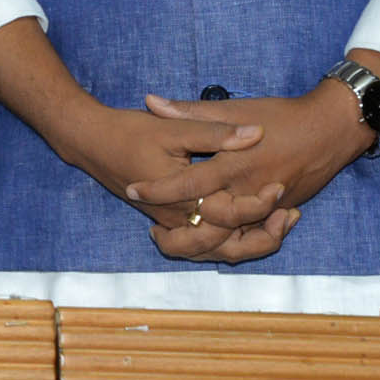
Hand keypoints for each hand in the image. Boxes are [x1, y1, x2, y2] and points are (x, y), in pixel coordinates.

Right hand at [55, 100, 275, 231]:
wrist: (90, 141)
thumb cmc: (129, 132)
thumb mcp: (175, 129)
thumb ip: (216, 133)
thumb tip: (255, 132)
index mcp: (182, 196)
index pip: (230, 214)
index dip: (260, 204)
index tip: (280, 187)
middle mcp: (178, 218)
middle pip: (229, 244)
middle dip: (263, 234)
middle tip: (289, 214)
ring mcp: (172, 223)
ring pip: (217, 250)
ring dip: (249, 242)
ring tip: (278, 223)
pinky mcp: (170, 220)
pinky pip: (205, 243)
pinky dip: (230, 239)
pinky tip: (251, 222)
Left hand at [122, 86, 374, 227]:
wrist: (331, 130)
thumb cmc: (281, 115)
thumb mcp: (234, 109)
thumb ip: (191, 112)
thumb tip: (151, 101)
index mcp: (233, 164)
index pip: (187, 184)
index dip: (158, 190)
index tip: (132, 191)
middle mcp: (249, 191)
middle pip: (209, 224)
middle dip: (180, 234)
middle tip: (153, 233)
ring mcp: (267, 206)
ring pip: (232, 239)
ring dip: (203, 243)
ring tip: (174, 238)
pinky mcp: (280, 212)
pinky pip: (252, 235)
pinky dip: (230, 240)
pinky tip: (208, 235)